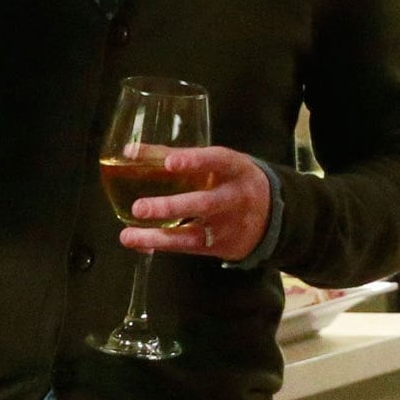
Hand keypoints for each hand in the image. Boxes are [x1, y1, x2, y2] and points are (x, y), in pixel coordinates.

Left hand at [119, 146, 270, 261]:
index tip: (169, 162)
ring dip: (159, 236)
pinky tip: (138, 243)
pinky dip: (162, 245)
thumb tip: (129, 151)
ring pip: (193, 234)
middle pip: (205, 203)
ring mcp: (228, 226)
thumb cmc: (231, 179)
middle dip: (171, 207)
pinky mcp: (220, 247)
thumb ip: (174, 155)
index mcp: (235, 168)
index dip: (194, 161)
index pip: (217, 161)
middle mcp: (234, 198)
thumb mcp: (215, 163)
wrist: (271, 214)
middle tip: (139, 207)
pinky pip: (188, 248)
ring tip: (128, 236)